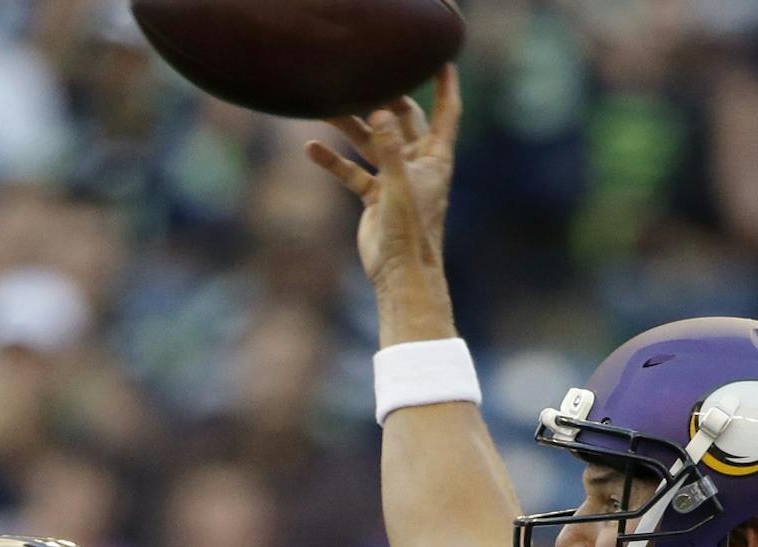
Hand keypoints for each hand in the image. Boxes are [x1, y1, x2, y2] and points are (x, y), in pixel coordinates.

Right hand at [304, 66, 460, 286]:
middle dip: (385, 101)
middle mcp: (416, 164)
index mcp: (435, 158)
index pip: (446, 113)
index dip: (446, 87)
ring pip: (371, 145)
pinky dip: (334, 162)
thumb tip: (380, 113)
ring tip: (324, 109)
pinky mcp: (376, 197)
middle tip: (364, 79)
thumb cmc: (410, 232)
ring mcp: (395, 180)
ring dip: (350, 129)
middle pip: (403, 122)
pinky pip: (353, 172)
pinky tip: (311, 149)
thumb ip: (390, 149)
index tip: (442, 61)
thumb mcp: (400, 186)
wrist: (399, 273)